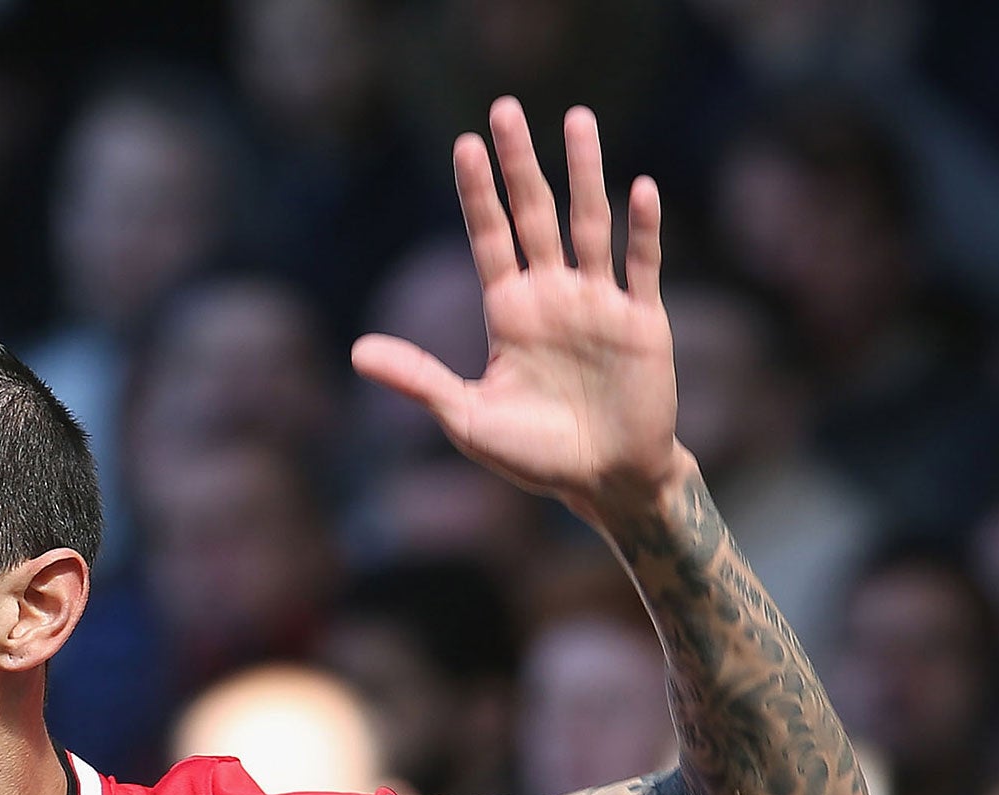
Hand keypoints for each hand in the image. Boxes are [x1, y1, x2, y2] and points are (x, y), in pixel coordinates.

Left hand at [352, 99, 677, 522]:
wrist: (604, 481)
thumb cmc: (533, 454)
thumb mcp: (467, 418)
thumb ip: (419, 379)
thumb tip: (356, 352)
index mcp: (508, 313)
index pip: (488, 238)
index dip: (476, 193)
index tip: (463, 144)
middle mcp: (552, 296)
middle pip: (534, 215)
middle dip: (519, 164)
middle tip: (505, 108)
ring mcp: (598, 303)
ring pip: (590, 224)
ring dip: (585, 173)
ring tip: (578, 119)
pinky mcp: (642, 321)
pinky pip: (641, 266)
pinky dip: (642, 230)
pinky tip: (639, 189)